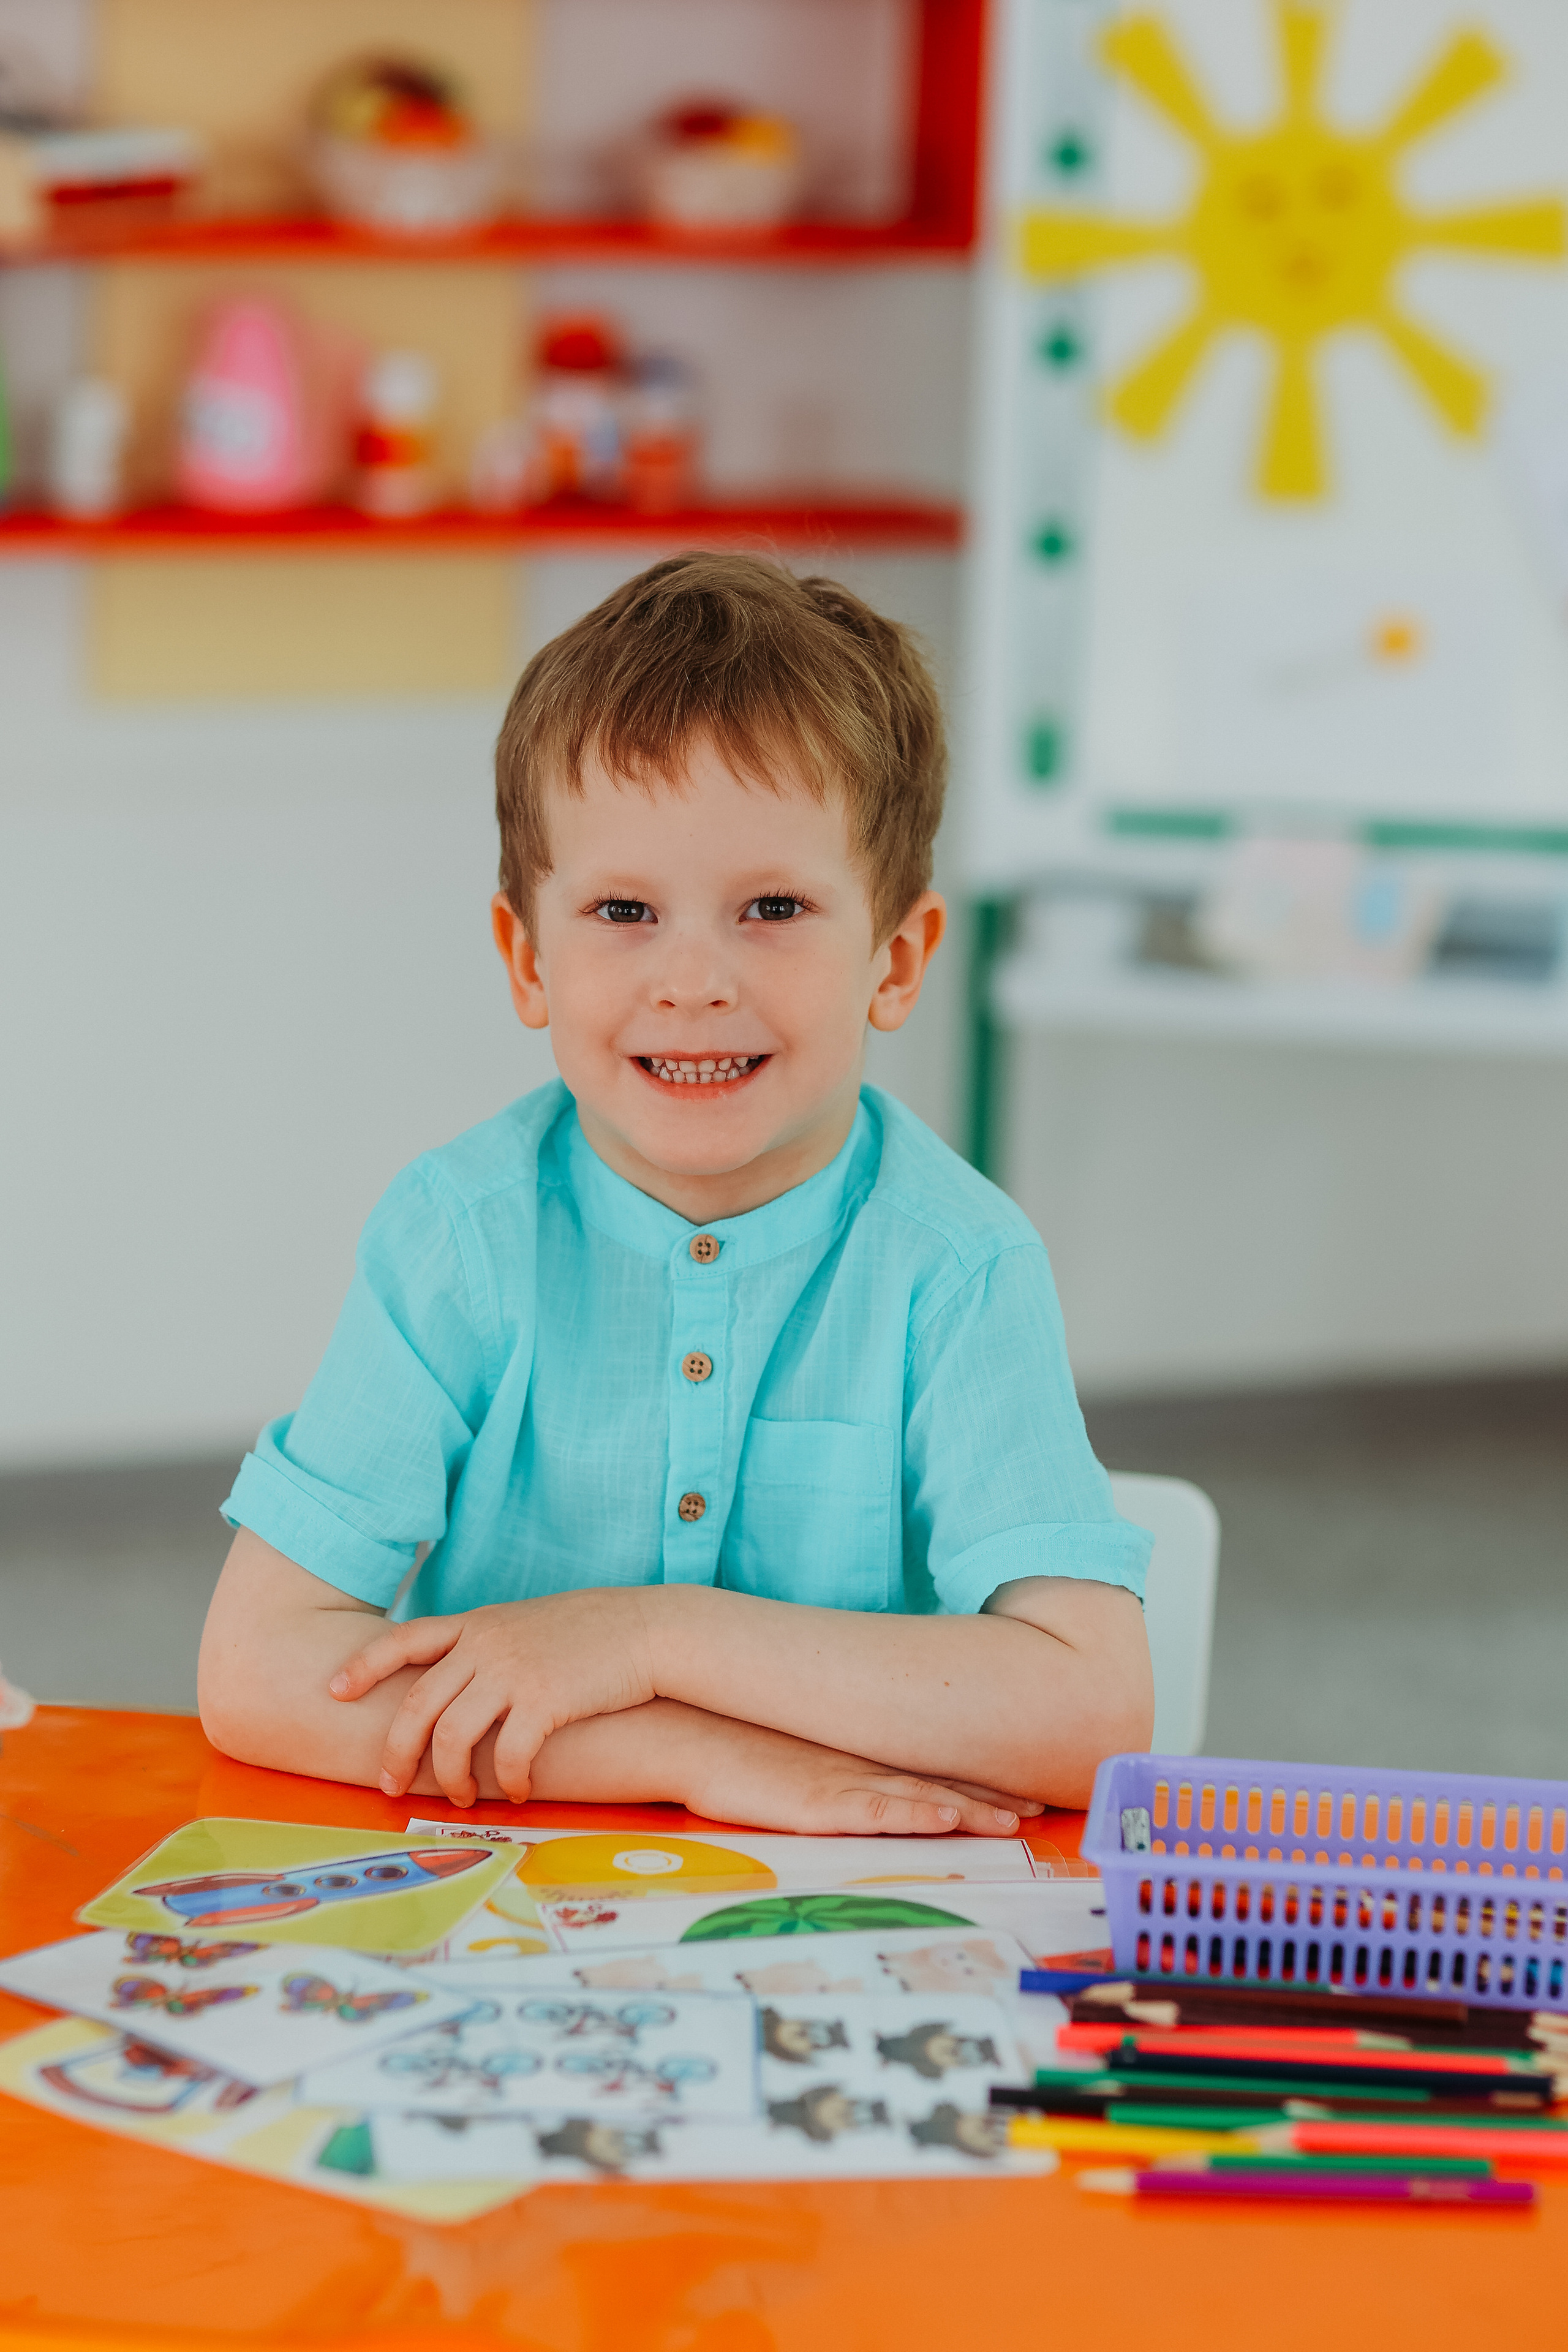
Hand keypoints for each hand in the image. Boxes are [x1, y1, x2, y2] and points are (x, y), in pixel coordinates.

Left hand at [326, 1589, 655, 1806]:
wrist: (649, 1629)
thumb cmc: (594, 1632)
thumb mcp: (529, 1623)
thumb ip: (490, 1644)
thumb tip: (462, 1678)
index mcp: (479, 1623)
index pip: (404, 1639)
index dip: (364, 1665)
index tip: (333, 1689)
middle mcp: (487, 1644)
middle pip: (418, 1704)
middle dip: (396, 1751)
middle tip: (389, 1786)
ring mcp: (513, 1670)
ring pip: (452, 1736)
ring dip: (449, 1777)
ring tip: (459, 1799)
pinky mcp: (544, 1701)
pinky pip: (507, 1753)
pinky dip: (505, 1781)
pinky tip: (516, 1792)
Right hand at [676, 1713, 1042, 1836]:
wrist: (686, 1734)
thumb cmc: (732, 1750)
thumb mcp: (791, 1761)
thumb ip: (827, 1772)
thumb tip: (856, 1785)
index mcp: (855, 1760)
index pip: (929, 1773)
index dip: (978, 1785)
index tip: (1021, 1793)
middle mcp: (858, 1768)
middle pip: (937, 1785)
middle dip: (990, 1799)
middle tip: (1037, 1808)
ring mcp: (840, 1784)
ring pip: (919, 1799)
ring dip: (969, 1810)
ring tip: (1014, 1821)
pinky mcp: (817, 1802)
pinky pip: (875, 1810)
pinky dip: (914, 1815)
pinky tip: (945, 1819)